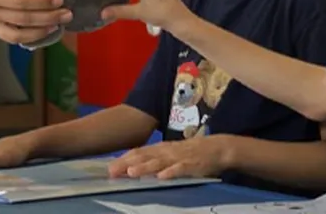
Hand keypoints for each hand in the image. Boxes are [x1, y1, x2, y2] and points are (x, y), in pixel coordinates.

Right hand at [0, 0, 71, 45]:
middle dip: (48, 18)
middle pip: (24, 20)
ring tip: (57, 25)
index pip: (21, 2)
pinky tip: (40, 31)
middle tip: (66, 13)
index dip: (42, 2)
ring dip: (40, 32)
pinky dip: (26, 36)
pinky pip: (9, 37)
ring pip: (18, 35)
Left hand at [107, 135, 230, 179]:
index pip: (138, 152)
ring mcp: (179, 157)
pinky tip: (162, 177)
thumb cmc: (192, 153)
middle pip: (144, 157)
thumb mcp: (171, 154)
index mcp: (161, 148)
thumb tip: (133, 166)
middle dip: (127, 163)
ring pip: (159, 162)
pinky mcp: (192, 165)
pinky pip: (180, 169)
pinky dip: (171, 172)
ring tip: (131, 172)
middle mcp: (167, 151)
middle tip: (112, 171)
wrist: (218, 148)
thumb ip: (154, 159)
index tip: (108, 167)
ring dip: (145, 167)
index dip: (123, 159)